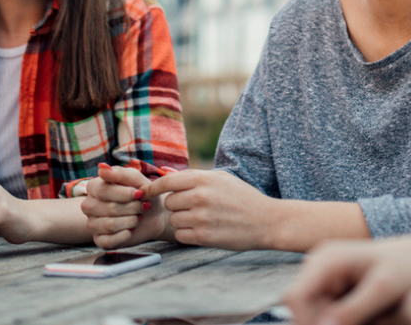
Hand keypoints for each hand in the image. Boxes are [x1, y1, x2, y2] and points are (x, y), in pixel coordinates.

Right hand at [82, 163, 169, 248]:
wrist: (154, 214)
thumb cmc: (143, 193)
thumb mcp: (136, 179)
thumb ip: (120, 173)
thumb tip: (102, 167)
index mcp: (94, 187)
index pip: (103, 191)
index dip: (125, 194)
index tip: (140, 193)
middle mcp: (89, 205)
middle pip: (109, 208)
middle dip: (132, 207)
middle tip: (143, 206)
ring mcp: (92, 224)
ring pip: (110, 225)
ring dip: (131, 221)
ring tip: (138, 217)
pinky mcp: (99, 240)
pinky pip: (108, 241)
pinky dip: (125, 235)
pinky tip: (131, 230)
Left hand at [143, 169, 275, 249]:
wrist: (266, 221)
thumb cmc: (243, 198)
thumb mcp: (221, 179)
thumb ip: (193, 177)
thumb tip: (164, 174)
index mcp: (204, 179)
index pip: (166, 182)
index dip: (152, 188)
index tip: (144, 192)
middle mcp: (200, 197)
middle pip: (168, 202)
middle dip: (176, 205)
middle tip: (193, 207)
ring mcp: (201, 217)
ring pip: (173, 220)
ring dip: (182, 220)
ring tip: (201, 218)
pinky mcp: (204, 236)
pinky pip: (180, 235)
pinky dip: (188, 234)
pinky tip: (203, 229)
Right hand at [283, 236, 410, 324]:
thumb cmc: (408, 268)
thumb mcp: (384, 291)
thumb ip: (353, 310)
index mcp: (328, 259)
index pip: (296, 297)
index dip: (306, 322)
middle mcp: (320, 263)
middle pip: (302, 307)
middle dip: (322, 323)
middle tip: (362, 323)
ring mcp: (325, 273)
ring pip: (314, 311)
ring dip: (332, 322)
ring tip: (369, 317)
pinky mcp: (334, 283)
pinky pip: (326, 310)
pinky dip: (340, 319)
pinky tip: (367, 317)